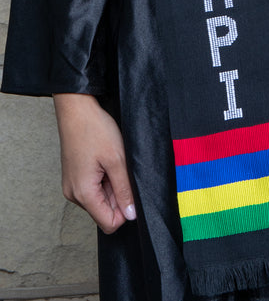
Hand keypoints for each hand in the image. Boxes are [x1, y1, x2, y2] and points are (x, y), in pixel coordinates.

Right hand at [53, 93, 135, 233]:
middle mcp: (73, 194)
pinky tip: (104, 160)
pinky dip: (104, 179)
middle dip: (118, 195)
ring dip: (111, 186)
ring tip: (111, 162)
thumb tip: (131, 215)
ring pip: (100, 200)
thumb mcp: (117, 160)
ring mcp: (72, 186)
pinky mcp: (74, 177)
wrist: (76, 109)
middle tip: (120, 169)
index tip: (130, 189)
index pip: (109, 223)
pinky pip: (93, 188)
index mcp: (83, 193)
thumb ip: (124, 190)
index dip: (125, 212)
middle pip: (104, 212)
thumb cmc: (94, 129)